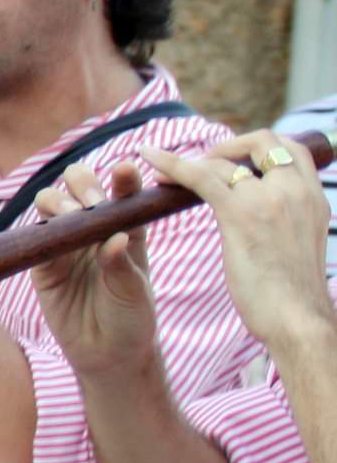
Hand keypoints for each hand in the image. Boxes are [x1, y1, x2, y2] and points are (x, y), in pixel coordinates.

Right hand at [29, 160, 159, 380]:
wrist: (108, 355)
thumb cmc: (131, 319)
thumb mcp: (134, 291)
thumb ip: (122, 264)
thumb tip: (113, 237)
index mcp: (126, 227)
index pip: (123, 192)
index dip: (123, 177)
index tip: (124, 171)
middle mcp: (93, 229)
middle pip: (80, 185)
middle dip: (83, 183)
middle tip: (92, 202)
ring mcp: (65, 244)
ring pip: (52, 203)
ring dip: (59, 201)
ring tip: (71, 215)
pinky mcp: (41, 263)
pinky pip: (31, 237)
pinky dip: (36, 230)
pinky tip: (46, 233)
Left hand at [141, 131, 336, 351]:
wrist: (299, 321)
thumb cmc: (294, 298)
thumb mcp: (299, 248)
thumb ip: (288, 226)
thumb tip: (273, 230)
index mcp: (314, 197)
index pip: (291, 151)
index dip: (259, 150)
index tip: (235, 162)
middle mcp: (296, 190)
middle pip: (263, 141)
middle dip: (230, 146)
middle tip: (203, 165)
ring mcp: (270, 199)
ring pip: (225, 161)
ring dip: (192, 162)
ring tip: (164, 173)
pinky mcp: (241, 214)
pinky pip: (200, 177)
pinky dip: (171, 162)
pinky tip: (147, 155)